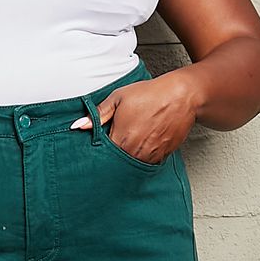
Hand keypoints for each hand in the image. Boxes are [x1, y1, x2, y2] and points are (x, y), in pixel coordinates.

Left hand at [68, 70, 201, 163]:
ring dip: (127, 160)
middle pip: (116, 164)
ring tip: (128, 147)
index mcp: (121, 139)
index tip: (95, 151)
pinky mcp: (163, 157)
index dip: (97, 154)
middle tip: (109, 153)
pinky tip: (140, 147)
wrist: (181, 96)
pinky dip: (142, 159)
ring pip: (132, 166)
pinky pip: (147, 164)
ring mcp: (150, 156)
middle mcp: (135, 152)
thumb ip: (98, 115)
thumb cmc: (149, 94)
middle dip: (111, 160)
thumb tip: (78, 126)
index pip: (102, 156)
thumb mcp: (118, 98)